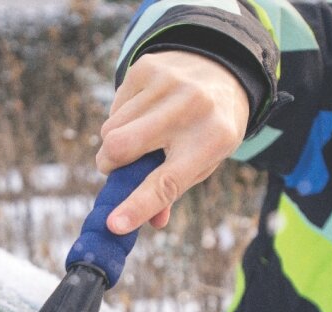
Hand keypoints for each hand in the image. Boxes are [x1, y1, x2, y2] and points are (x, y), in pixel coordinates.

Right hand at [96, 50, 248, 232]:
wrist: (223, 68)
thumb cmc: (209, 128)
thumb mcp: (204, 160)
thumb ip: (174, 189)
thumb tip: (151, 221)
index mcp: (211, 141)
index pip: (166, 183)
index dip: (137, 206)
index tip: (113, 225)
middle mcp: (191, 108)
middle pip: (121, 147)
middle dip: (108, 164)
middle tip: (114, 167)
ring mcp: (168, 84)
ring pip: (111, 129)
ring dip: (115, 141)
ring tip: (141, 134)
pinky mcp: (148, 67)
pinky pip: (114, 107)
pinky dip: (121, 117)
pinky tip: (143, 111)